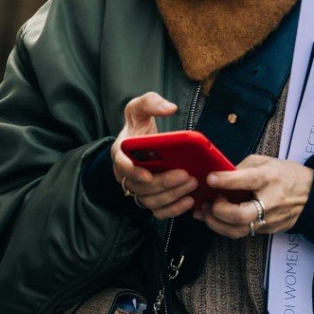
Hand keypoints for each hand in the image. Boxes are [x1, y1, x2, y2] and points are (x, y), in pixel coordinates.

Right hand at [111, 92, 197, 220]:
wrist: (142, 145)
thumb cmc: (139, 127)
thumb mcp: (139, 109)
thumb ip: (150, 103)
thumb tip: (169, 108)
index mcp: (121, 152)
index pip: (122, 166)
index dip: (133, 172)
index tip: (148, 175)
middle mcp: (126, 174)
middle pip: (142, 186)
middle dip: (165, 183)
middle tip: (187, 175)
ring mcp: (138, 189)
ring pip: (151, 201)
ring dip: (172, 195)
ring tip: (192, 184)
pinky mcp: (150, 199)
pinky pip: (158, 211)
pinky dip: (173, 209)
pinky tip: (189, 201)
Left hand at [200, 154, 313, 239]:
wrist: (313, 194)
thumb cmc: (287, 175)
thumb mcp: (266, 162)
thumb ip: (242, 168)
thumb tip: (219, 177)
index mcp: (269, 178)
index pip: (245, 181)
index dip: (225, 180)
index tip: (210, 178)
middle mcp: (271, 201)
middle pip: (240, 216)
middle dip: (219, 211)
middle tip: (210, 203)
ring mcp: (271, 219)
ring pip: (238, 230)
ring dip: (217, 224)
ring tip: (207, 213)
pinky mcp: (269, 230)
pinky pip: (244, 232)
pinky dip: (227, 226)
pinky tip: (218, 218)